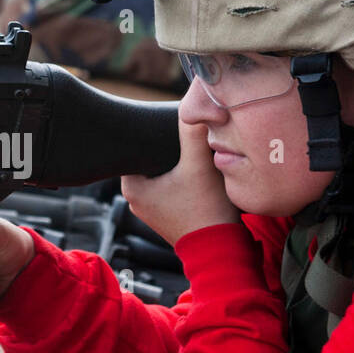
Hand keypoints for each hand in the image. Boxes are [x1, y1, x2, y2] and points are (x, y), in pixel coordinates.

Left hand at [120, 122, 241, 245]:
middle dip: (164, 144)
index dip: (152, 133)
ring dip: (173, 159)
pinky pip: (169, 183)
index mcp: (131, 187)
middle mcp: (135, 199)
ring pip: (160, 170)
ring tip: (190, 147)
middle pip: (148, 157)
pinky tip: (193, 166)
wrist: (222, 248)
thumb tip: (193, 104)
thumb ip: (193, 133)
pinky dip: (180, 174)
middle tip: (181, 131)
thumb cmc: (206, 211)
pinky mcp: (167, 211)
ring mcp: (151, 207)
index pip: (134, 146)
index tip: (167, 124)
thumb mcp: (198, 166)